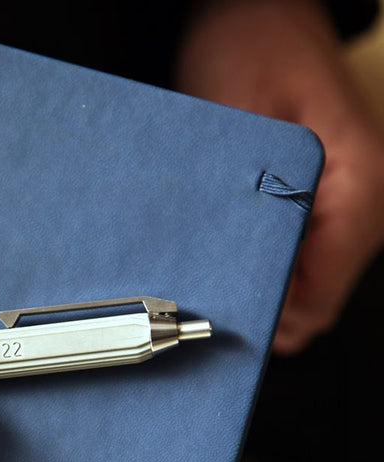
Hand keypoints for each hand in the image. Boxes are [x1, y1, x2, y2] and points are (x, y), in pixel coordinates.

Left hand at [174, 0, 383, 353]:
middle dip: (263, 305)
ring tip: (217, 267)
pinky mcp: (325, 201)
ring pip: (306, 283)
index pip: (321, 296)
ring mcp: (346, 205)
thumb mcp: (240, 125)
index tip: (227, 315)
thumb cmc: (250, 48)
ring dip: (262, 284)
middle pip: (314, 299)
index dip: (273, 318)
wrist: (256, 15)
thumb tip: (249, 274)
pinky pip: (298, 257)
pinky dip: (265, 263)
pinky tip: (232, 248)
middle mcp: (363, 202)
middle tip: (211, 295)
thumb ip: (254, 205)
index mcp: (358, 185)